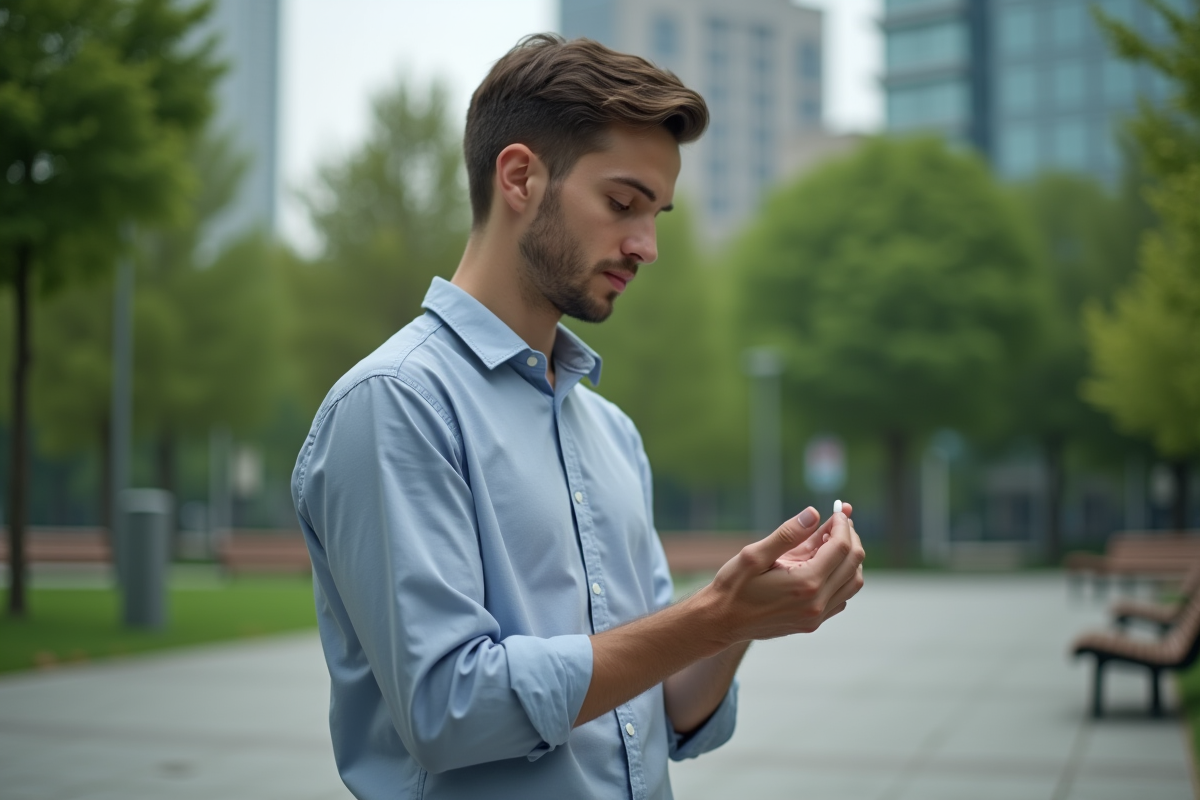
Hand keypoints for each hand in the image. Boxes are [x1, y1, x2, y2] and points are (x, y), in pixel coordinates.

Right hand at [703, 506, 865, 643]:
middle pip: (853, 565)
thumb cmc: (733, 586)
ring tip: (833, 540)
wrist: (721, 621)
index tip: (838, 511)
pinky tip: (824, 564)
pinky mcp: (812, 623)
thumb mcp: (754, 554)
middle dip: (850, 538)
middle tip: (840, 522)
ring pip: (852, 583)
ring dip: (850, 559)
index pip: (841, 548)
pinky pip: (841, 598)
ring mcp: (816, 616)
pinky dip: (841, 577)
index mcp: (805, 583)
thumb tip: (814, 513)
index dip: (842, 526)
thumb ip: (787, 534)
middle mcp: (817, 603)